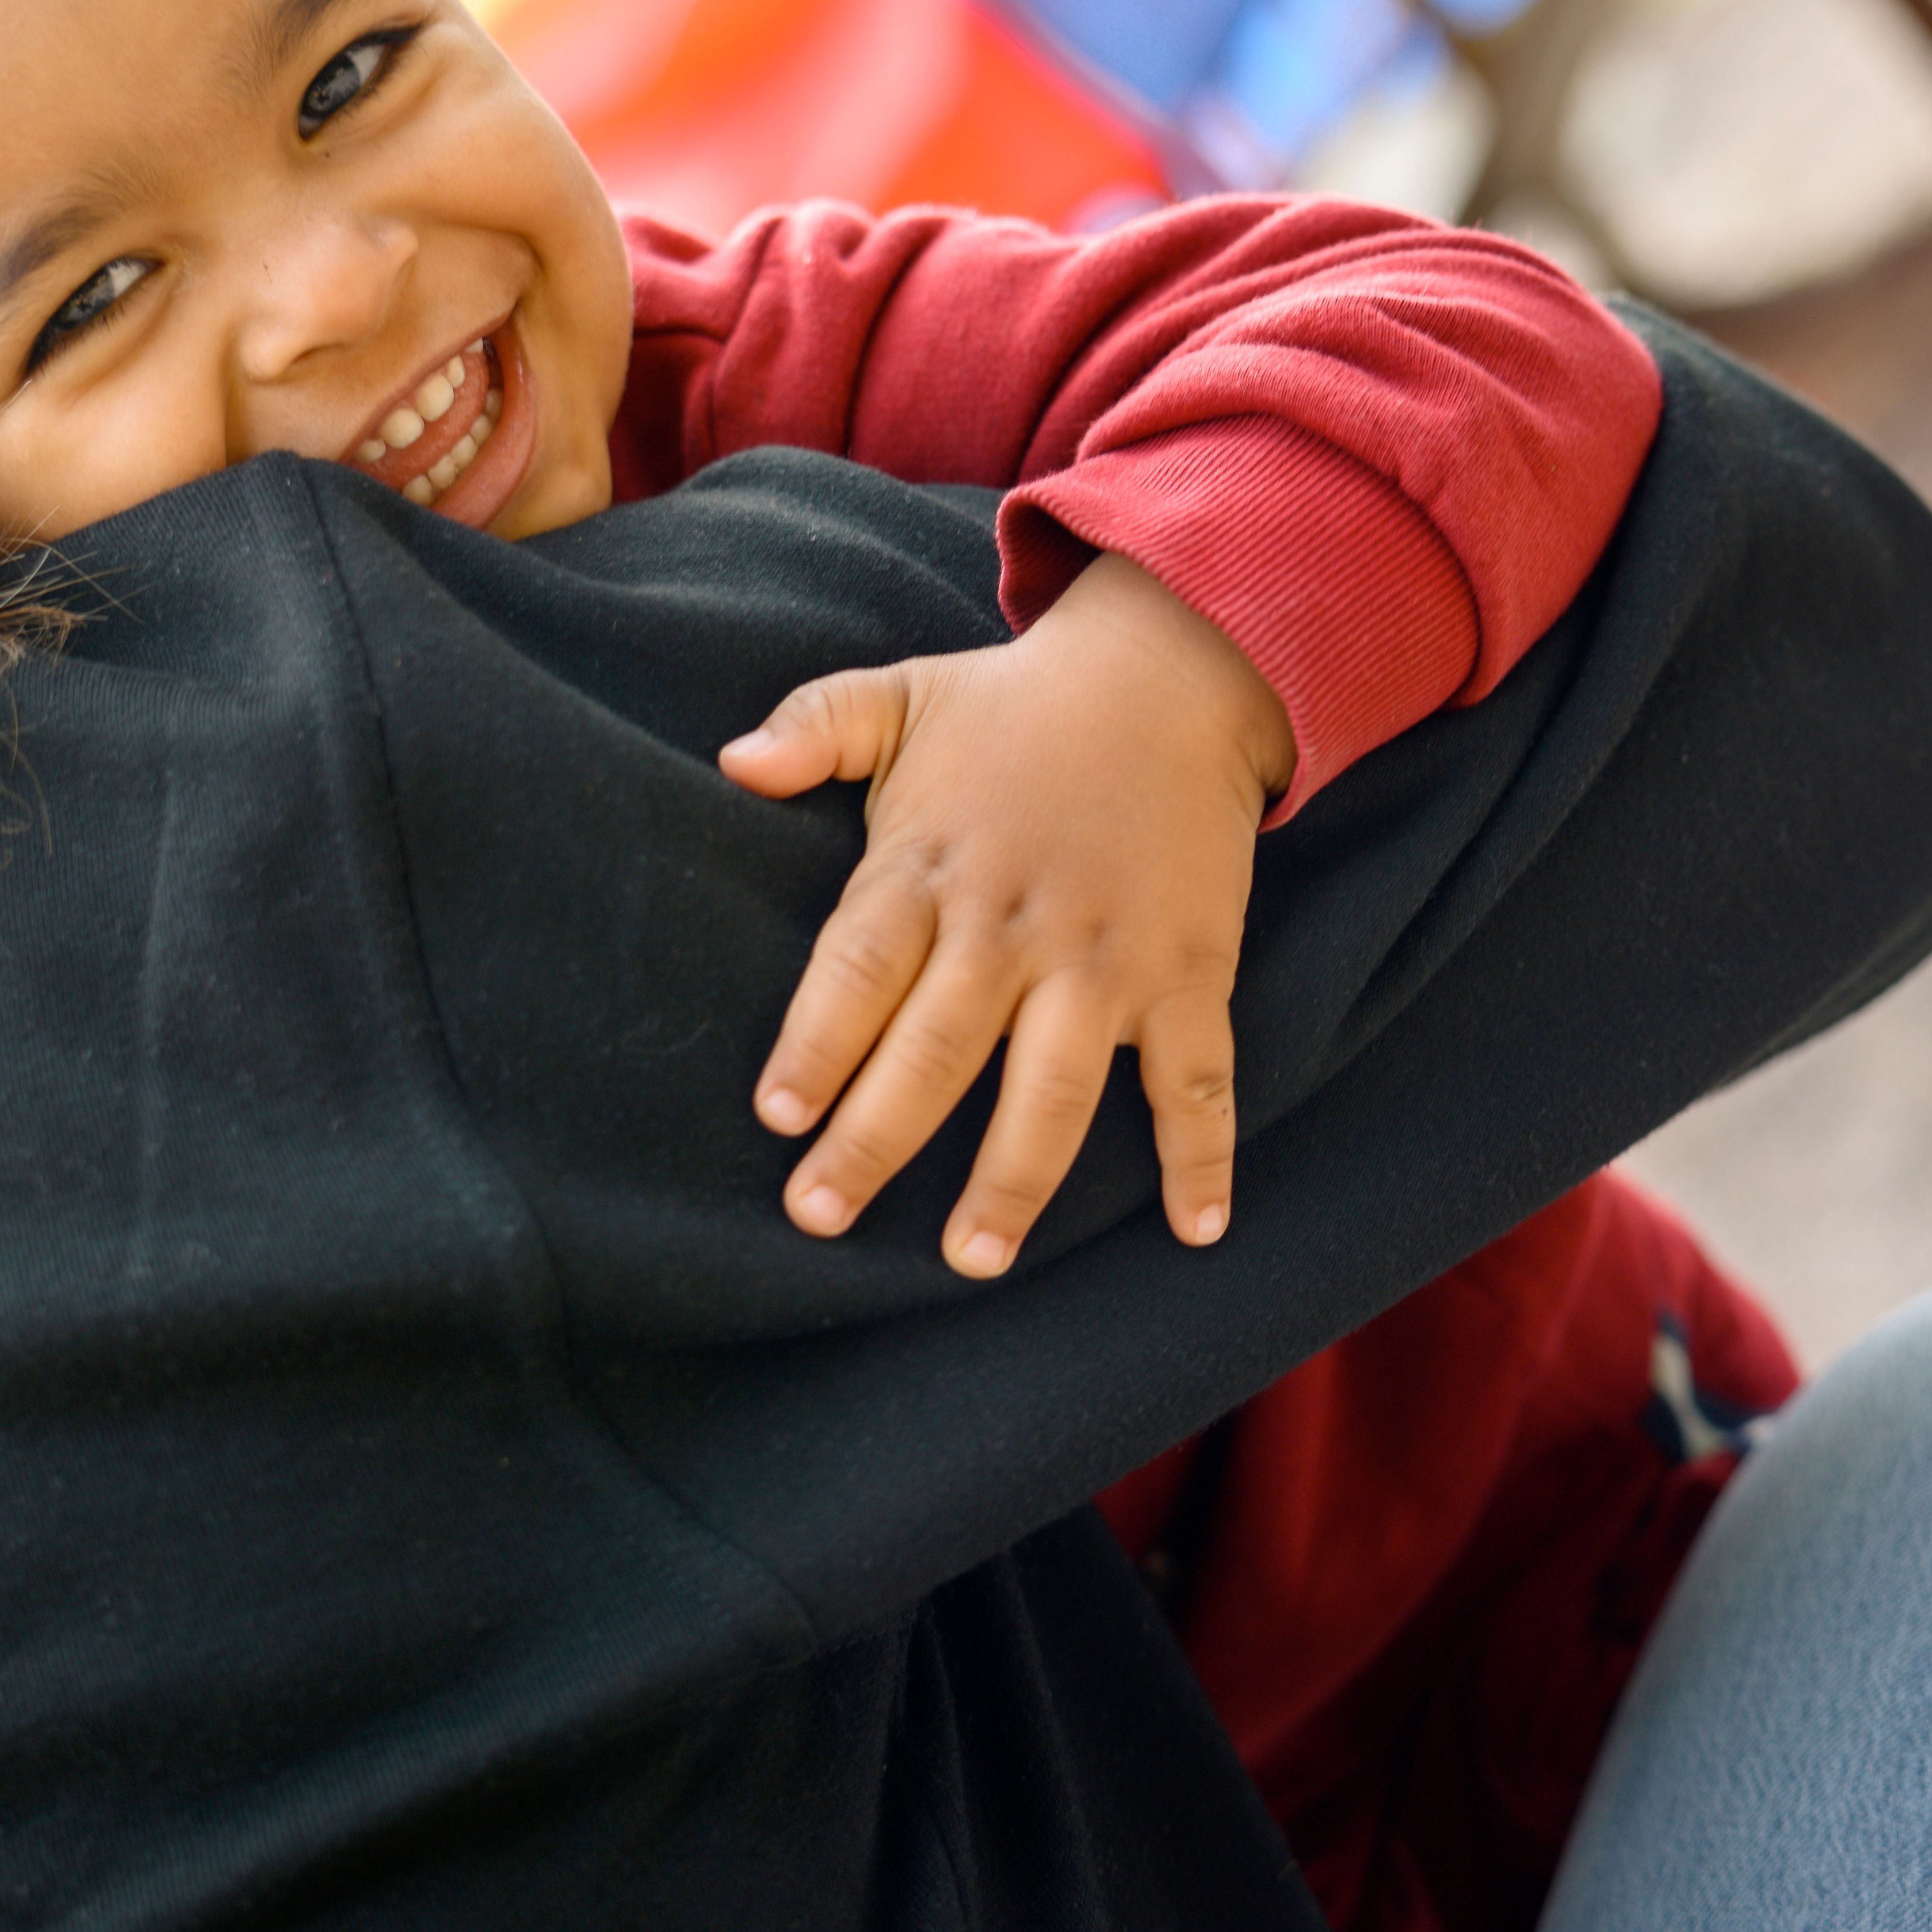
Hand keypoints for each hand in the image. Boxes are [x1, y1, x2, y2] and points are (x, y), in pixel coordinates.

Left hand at [717, 553, 1293, 1274]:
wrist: (1175, 674)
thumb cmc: (1016, 703)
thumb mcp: (903, 696)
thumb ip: (813, 725)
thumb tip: (731, 760)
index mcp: (932, 866)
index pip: (856, 968)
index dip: (816, 1045)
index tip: (777, 1118)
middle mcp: (1013, 924)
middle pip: (934, 1049)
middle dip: (874, 1139)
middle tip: (820, 1217)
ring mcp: (1105, 957)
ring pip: (1053, 1089)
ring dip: (1013, 1179)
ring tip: (969, 1258)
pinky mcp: (1188, 971)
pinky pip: (1197, 1078)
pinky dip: (1200, 1156)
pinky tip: (1194, 1231)